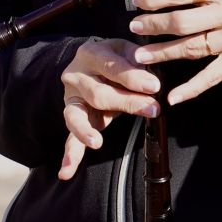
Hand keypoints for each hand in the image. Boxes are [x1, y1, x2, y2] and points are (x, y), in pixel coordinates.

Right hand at [59, 37, 162, 179]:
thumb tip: (152, 80)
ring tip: (97, 142)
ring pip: (76, 116)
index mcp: (91, 53)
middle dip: (127, 102)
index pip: (112, 67)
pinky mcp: (72, 114)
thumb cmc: (116, 56)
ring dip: (87, 131)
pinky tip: (67, 171)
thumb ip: (137, 62)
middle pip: (99, 94)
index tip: (155, 86)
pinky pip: (69, 135)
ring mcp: (71, 97)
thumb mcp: (127, 50)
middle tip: (153, 109)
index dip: (133, 77)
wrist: (90, 60)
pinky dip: (70, 154)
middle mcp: (75, 75)